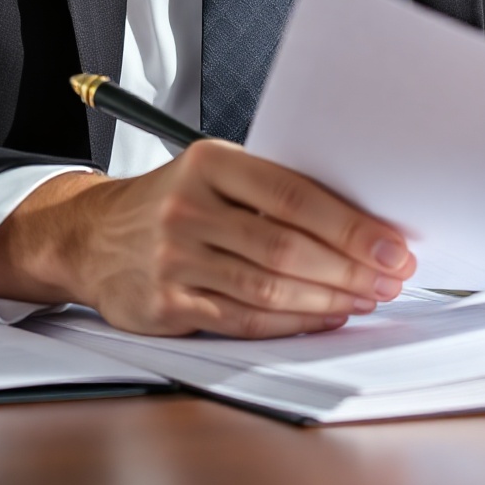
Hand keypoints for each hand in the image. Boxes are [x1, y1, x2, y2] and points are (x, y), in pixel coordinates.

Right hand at [0, 140, 416, 336]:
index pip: (294, 195)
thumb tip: (355, 221)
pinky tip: (321, 317)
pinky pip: (243, 319)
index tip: (392, 245)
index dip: (350, 225)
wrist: (92, 236)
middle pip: (286, 246)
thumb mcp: (211, 173)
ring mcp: (175, 258)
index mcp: (209, 163)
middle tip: (390, 277)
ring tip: (365, 298)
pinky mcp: (167, 303)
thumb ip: (270, 190)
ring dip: (328, 299)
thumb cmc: (168, 201)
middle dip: (350, 267)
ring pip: (269, 287)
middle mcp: (189, 208)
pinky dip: (291, 321)